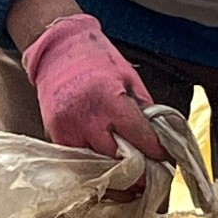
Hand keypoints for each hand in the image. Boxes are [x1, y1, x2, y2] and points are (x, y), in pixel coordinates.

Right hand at [23, 10, 159, 157]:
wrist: (57, 50)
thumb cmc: (95, 59)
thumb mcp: (129, 78)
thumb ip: (142, 108)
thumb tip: (156, 135)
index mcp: (109, 99)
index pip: (138, 136)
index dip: (154, 150)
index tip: (163, 158)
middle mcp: (86, 117)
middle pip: (116, 157)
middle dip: (134, 165)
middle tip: (146, 168)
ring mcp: (67, 128)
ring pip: (95, 163)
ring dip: (111, 166)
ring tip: (124, 164)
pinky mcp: (54, 133)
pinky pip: (77, 157)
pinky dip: (91, 159)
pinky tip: (101, 155)